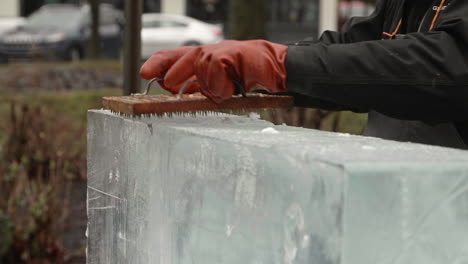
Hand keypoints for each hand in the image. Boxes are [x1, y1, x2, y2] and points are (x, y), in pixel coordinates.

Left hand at [140, 40, 287, 102]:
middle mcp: (210, 52)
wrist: (275, 68)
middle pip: (184, 58)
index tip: (144, 73)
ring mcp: (222, 51)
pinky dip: (221, 84)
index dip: (158, 63)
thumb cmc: (245, 77)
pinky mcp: (234, 54)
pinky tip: (230, 89)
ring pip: (201, 66)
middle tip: (168, 87)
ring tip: (222, 92)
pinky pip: (217, 68)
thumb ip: (198, 88)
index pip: (174, 56)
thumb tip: (178, 95)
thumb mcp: (217, 85)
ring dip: (208, 85)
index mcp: (202, 59)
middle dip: (173, 73)